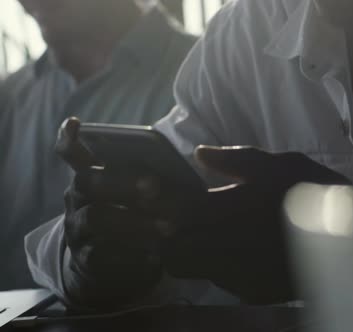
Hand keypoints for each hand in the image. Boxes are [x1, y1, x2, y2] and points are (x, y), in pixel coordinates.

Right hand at [56, 118, 172, 307]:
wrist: (109, 264)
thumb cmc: (131, 215)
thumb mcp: (136, 194)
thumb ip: (148, 176)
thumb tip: (190, 161)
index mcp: (90, 176)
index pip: (70, 153)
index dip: (69, 139)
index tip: (75, 124)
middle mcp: (77, 199)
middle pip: (89, 181)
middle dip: (122, 181)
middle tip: (155, 186)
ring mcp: (78, 228)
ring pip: (96, 218)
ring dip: (134, 220)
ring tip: (168, 227)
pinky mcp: (86, 258)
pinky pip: (103, 253)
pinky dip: (132, 253)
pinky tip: (156, 255)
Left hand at [163, 146, 349, 303]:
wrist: (351, 239)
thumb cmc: (315, 193)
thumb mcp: (281, 164)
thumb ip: (237, 160)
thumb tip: (200, 154)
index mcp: (228, 210)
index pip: (171, 209)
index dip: (151, 199)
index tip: (143, 190)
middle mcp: (225, 246)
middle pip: (169, 250)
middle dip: (165, 236)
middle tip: (175, 219)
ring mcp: (237, 273)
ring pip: (189, 269)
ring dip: (188, 251)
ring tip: (206, 234)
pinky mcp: (250, 291)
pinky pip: (218, 280)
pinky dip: (216, 265)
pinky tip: (237, 250)